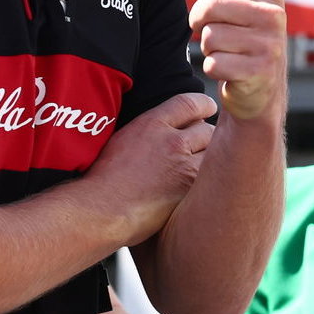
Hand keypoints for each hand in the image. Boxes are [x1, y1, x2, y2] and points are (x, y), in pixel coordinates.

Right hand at [87, 92, 215, 244]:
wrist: (100, 210)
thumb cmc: (101, 179)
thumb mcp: (122, 139)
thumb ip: (147, 129)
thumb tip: (163, 127)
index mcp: (151, 125)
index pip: (190, 104)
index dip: (204, 105)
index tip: (209, 108)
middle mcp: (172, 142)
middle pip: (207, 129)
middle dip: (206, 136)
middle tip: (201, 145)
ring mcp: (185, 166)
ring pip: (213, 154)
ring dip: (209, 158)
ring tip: (199, 167)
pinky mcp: (191, 190)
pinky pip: (209, 178)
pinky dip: (206, 179)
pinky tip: (198, 186)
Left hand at [190, 0, 286, 122]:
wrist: (260, 91)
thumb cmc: (245, 35)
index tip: (216, 10)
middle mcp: (276, 14)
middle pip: (211, 5)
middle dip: (201, 22)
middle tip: (213, 33)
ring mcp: (272, 44)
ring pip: (210, 36)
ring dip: (209, 48)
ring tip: (228, 52)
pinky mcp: (262, 72)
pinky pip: (215, 63)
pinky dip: (215, 70)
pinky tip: (231, 71)